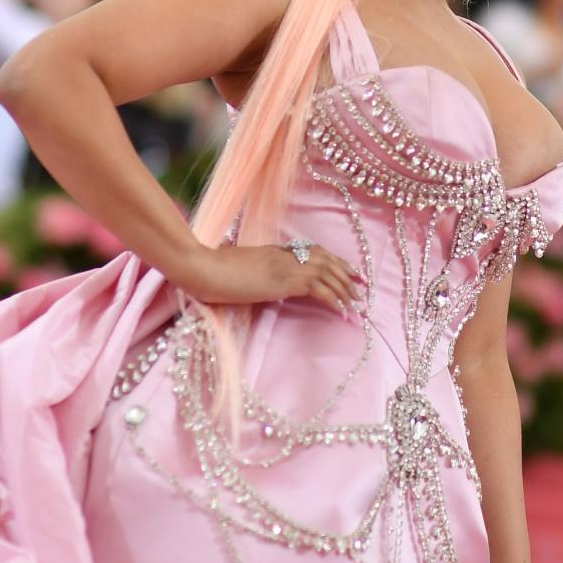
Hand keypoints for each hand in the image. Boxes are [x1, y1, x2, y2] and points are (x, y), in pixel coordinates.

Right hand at [171, 241, 365, 317]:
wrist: (201, 268)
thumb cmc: (209, 270)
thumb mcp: (235, 268)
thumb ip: (250, 271)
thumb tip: (254, 279)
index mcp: (272, 251)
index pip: (310, 251)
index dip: (331, 260)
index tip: (345, 270)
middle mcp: (282, 255)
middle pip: (324, 258)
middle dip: (345, 272)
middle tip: (361, 287)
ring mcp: (283, 266)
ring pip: (326, 272)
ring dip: (344, 289)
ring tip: (355, 304)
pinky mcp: (282, 281)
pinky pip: (318, 288)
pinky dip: (334, 299)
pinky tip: (342, 311)